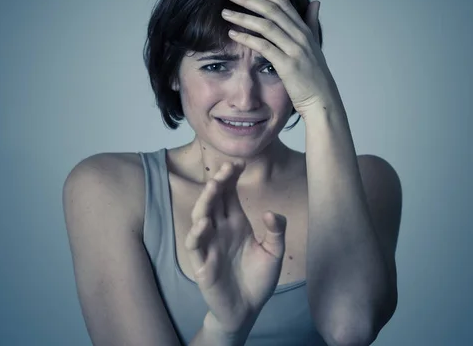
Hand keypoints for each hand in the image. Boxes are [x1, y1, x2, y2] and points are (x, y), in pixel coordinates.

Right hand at [185, 161, 287, 334]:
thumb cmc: (259, 278)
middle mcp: (220, 229)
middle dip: (218, 183)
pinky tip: (204, 224)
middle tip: (226, 169)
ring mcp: (210, 245)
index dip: (231, 178)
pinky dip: (196, 234)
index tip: (239, 163)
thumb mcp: (275, 253)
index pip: (230, 194)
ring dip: (205, 201)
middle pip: (214, 200)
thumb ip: (276, 232)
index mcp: (236, 223)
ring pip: (201, 217)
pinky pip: (195, 246)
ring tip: (214, 187)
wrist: (248, 309)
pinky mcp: (203, 264)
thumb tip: (271, 212)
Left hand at [221, 0, 341, 116]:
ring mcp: (295, 50)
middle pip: (272, 10)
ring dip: (243, 17)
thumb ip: (311, 24)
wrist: (322, 100)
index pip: (283, 3)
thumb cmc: (314, 76)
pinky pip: (264, 46)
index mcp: (305, 30)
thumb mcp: (315, 46)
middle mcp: (301, 36)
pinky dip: (247, 38)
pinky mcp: (288, 65)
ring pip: (266, 25)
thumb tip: (315, 2)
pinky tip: (232, 35)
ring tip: (225, 13)